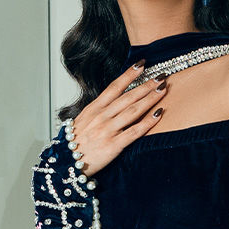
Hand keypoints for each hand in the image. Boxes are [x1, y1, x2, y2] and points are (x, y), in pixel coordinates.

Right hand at [68, 61, 166, 175]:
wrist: (65, 164)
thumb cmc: (74, 144)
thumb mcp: (83, 120)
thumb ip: (98, 110)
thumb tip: (114, 101)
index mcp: (94, 109)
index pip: (114, 87)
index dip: (129, 74)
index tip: (142, 64)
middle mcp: (101, 117)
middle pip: (128, 96)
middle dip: (146, 84)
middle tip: (162, 75)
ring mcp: (108, 130)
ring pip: (133, 110)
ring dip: (150, 98)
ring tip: (163, 89)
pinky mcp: (113, 145)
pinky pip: (134, 131)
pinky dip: (148, 122)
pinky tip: (158, 114)